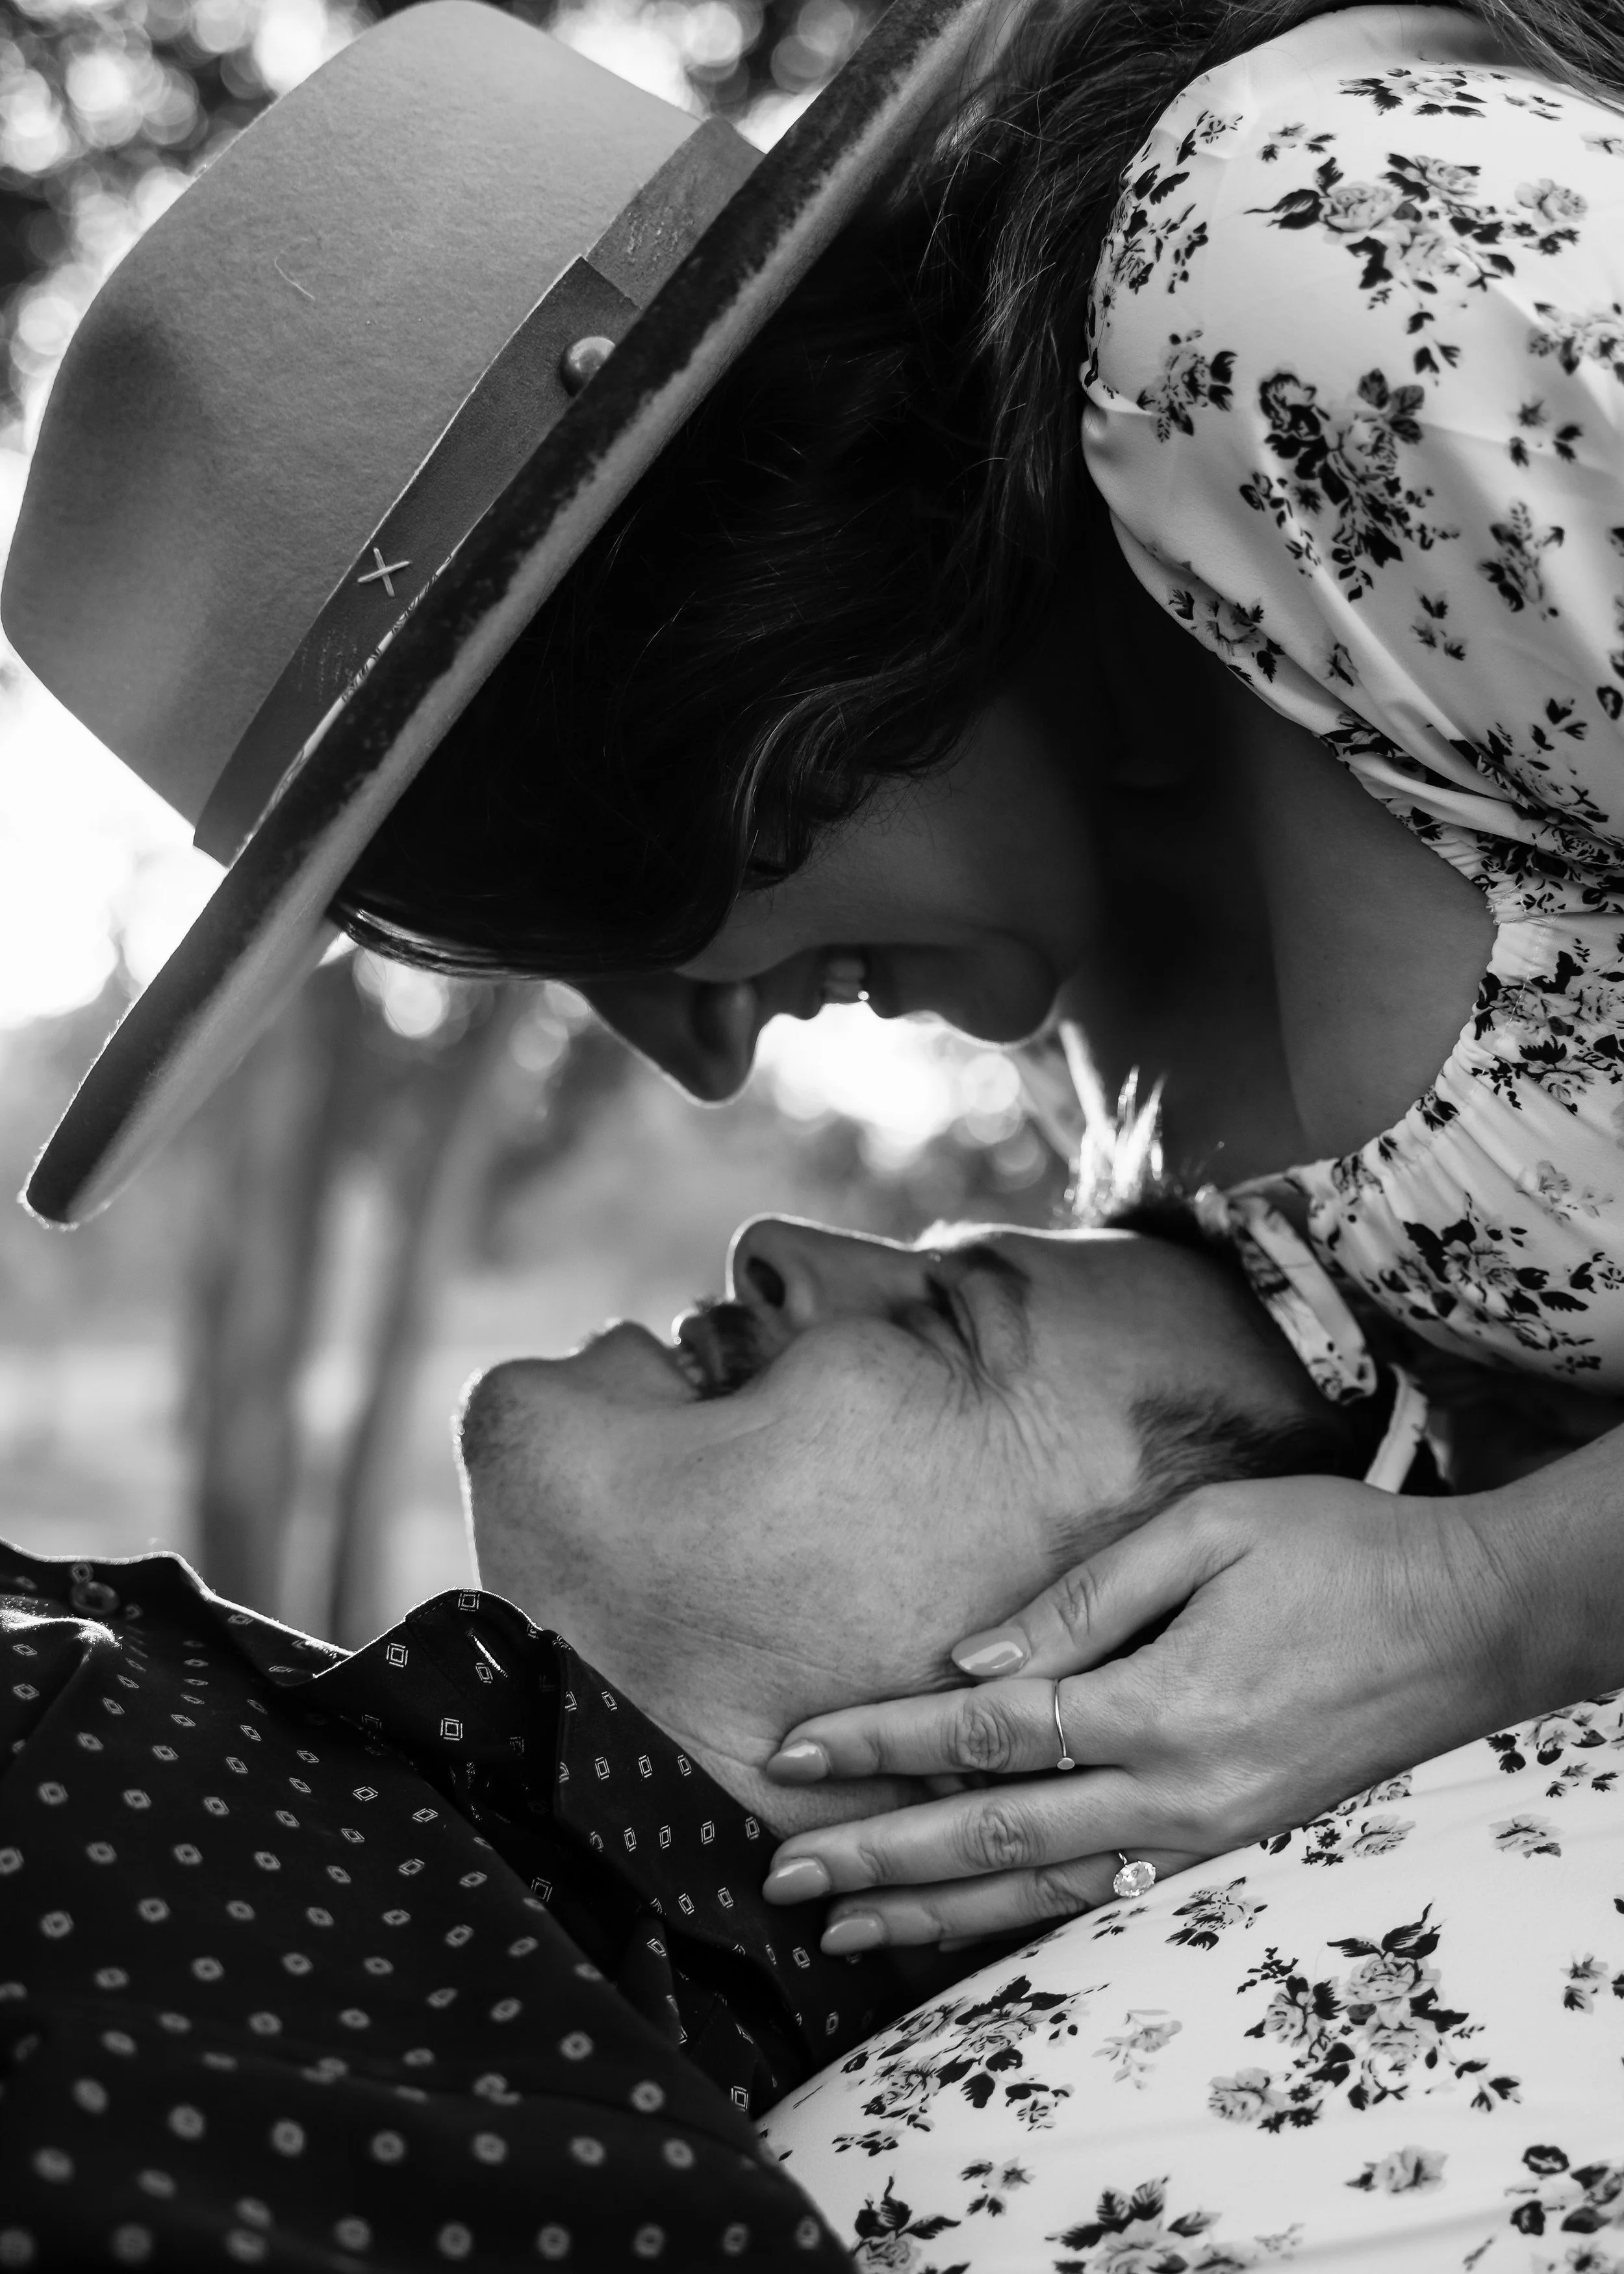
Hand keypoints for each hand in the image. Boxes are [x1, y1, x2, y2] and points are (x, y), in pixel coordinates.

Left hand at [759, 1474, 1540, 1951]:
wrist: (1472, 1621)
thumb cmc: (1339, 1550)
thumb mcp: (1211, 1529)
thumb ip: (1086, 1595)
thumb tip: (972, 1659)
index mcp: (1160, 1702)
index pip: (986, 1732)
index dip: (882, 1742)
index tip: (793, 1751)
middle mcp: (1177, 1791)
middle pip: (993, 1836)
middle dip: (877, 1856)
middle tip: (779, 1879)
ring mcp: (1208, 1835)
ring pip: (1042, 1893)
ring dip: (933, 1911)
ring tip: (839, 1927)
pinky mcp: (1234, 1848)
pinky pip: (1108, 1901)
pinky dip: (1023, 1924)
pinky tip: (962, 1933)